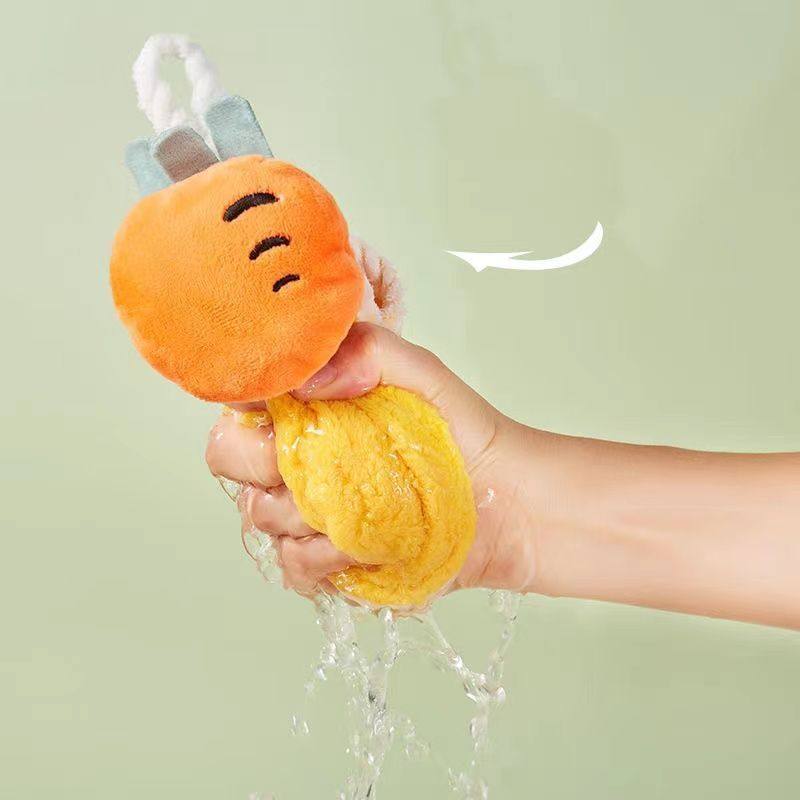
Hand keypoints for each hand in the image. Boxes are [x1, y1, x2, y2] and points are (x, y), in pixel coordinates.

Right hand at [205, 322, 535, 596]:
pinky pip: (293, 567)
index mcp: (310, 409)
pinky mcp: (330, 560)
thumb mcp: (422, 374)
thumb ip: (368, 352)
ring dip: (301, 514)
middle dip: (260, 462)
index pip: (244, 400)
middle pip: (231, 460)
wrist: (507, 503)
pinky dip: (320, 559)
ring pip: (261, 516)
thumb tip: (307, 378)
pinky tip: (359, 545)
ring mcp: (310, 512)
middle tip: (312, 461)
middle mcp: (299, 458)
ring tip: (358, 505)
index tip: (274, 408)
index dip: (245, 403)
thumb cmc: (465, 434)